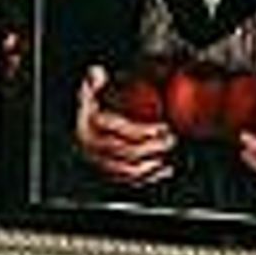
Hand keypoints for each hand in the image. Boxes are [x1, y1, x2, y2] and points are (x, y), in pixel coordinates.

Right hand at [75, 66, 175, 186]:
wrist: (83, 133)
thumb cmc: (93, 105)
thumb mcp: (91, 90)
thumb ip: (94, 78)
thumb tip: (98, 72)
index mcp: (88, 126)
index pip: (120, 130)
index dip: (143, 130)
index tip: (163, 126)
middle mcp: (90, 149)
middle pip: (127, 152)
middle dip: (153, 147)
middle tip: (172, 139)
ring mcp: (99, 166)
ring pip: (130, 171)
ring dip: (154, 164)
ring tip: (170, 153)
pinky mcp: (109, 178)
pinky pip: (132, 182)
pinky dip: (152, 177)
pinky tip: (168, 169)